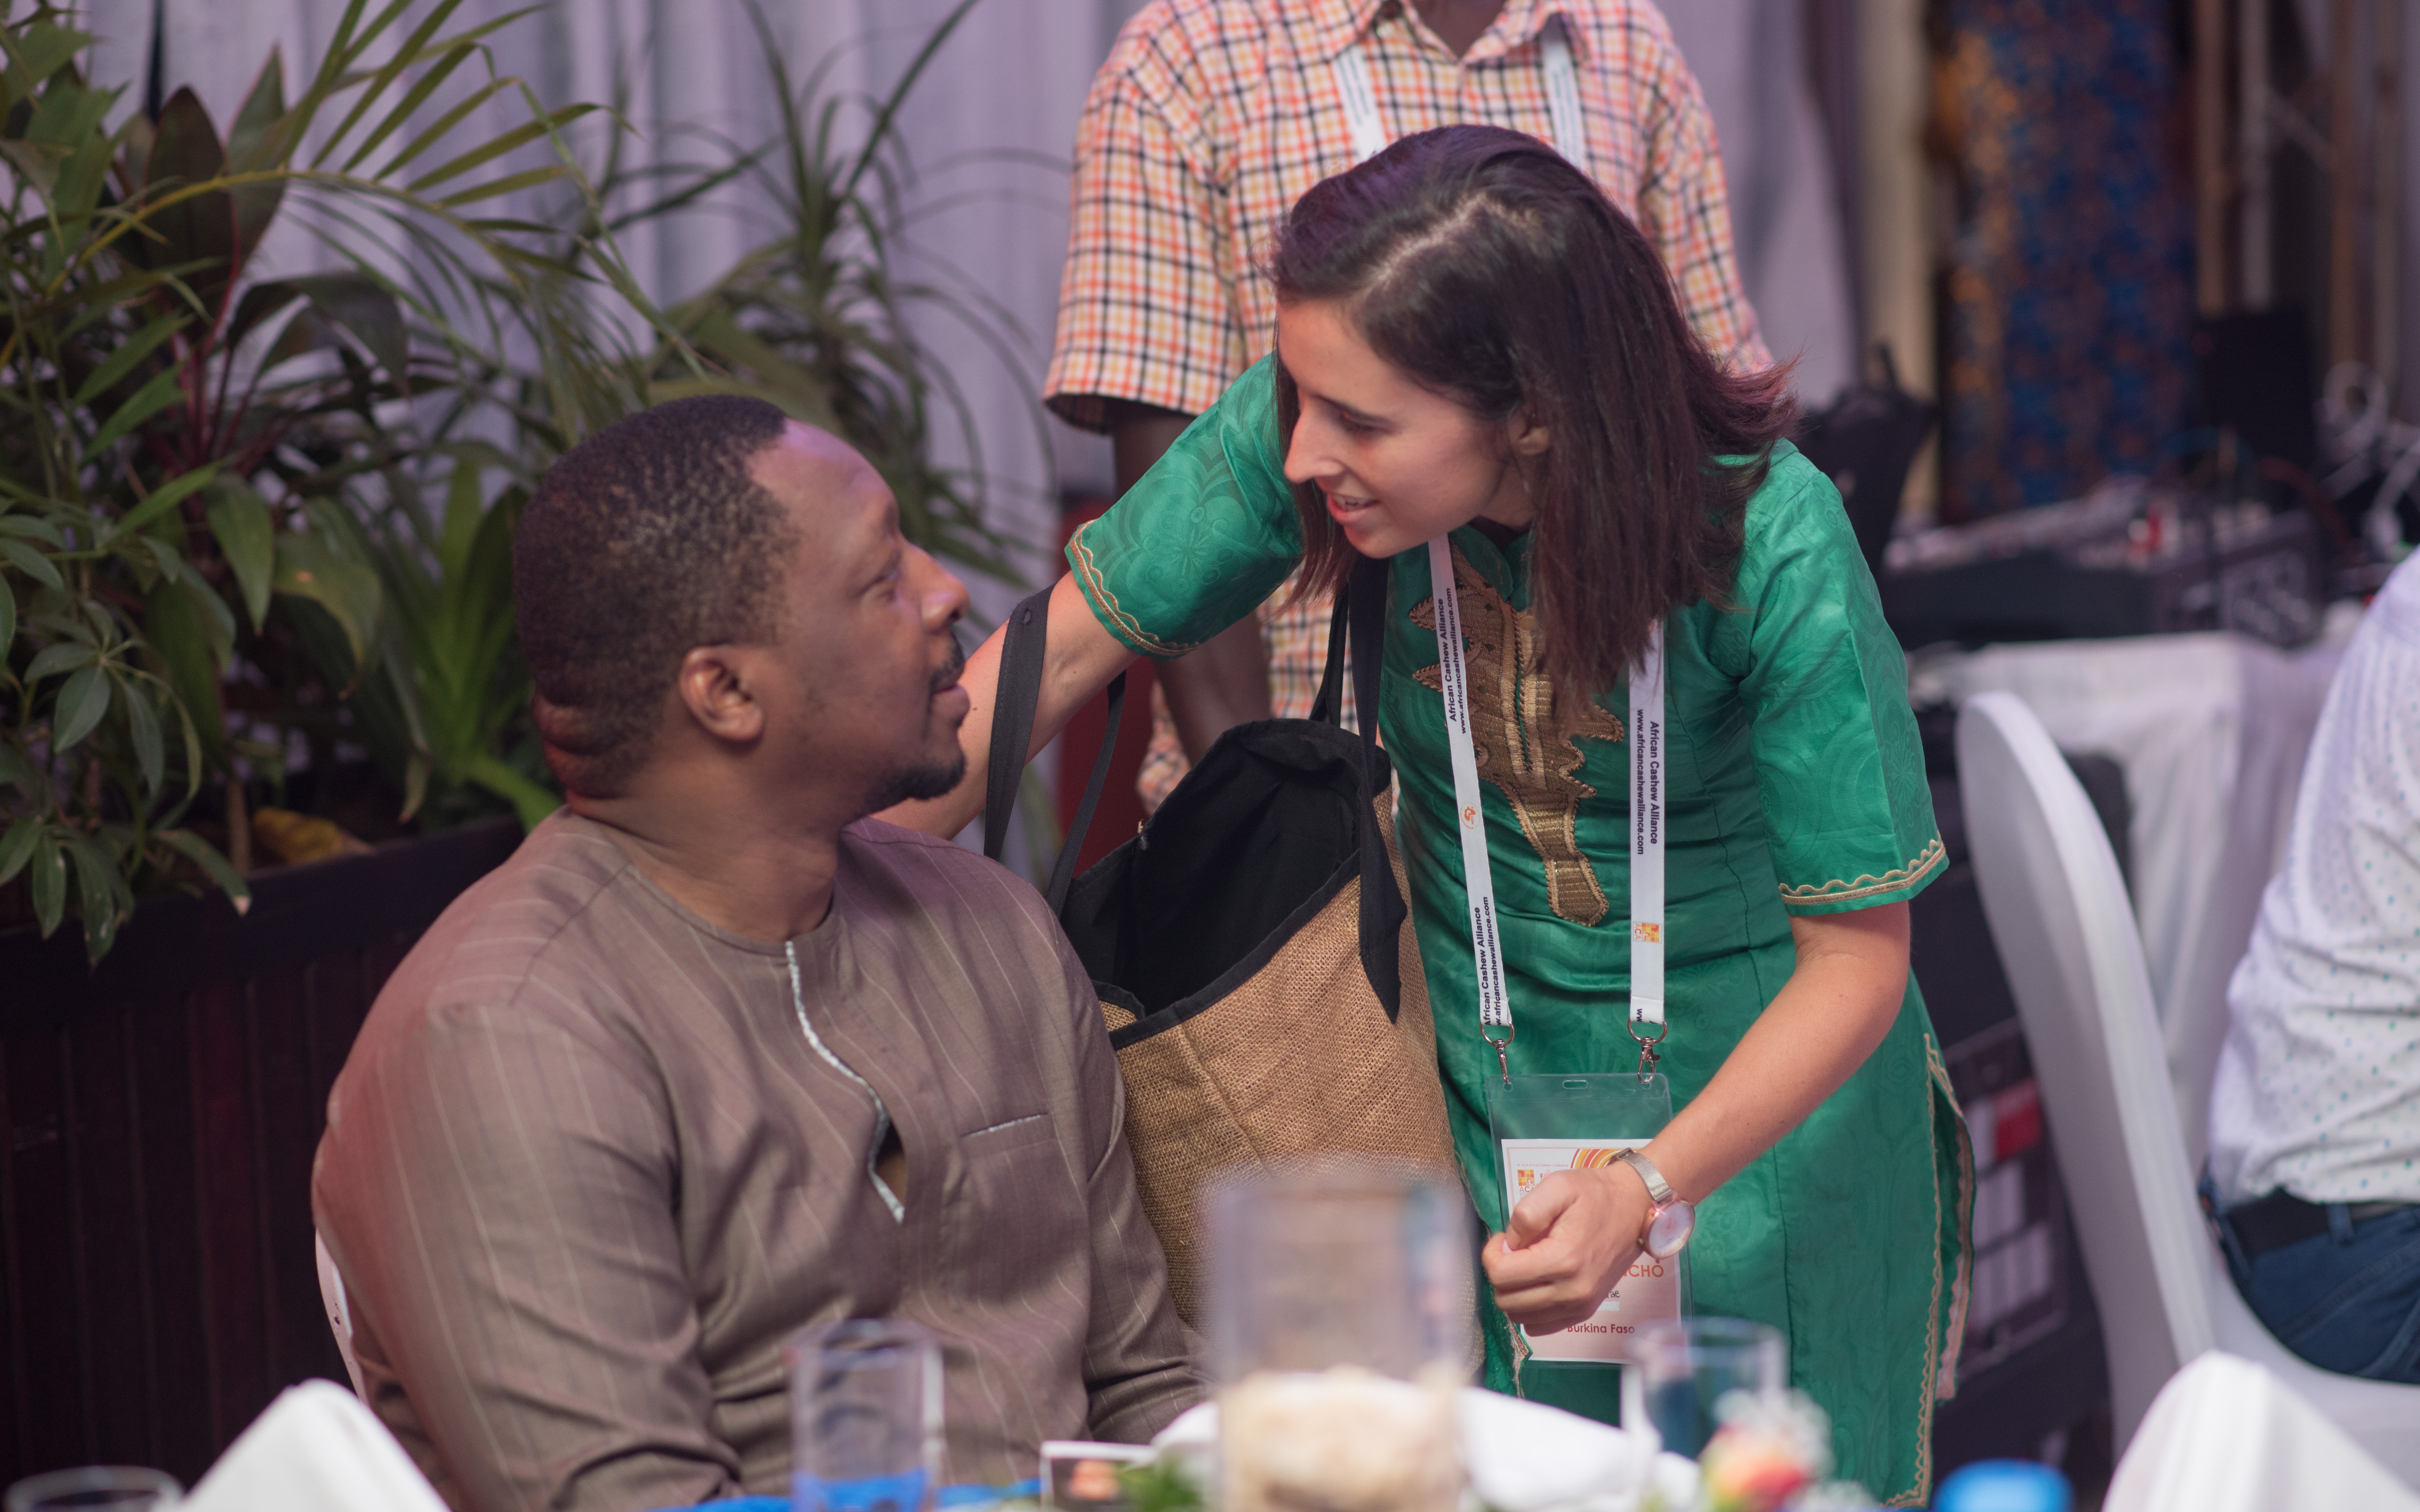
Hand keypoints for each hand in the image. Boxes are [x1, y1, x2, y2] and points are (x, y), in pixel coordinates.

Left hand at [1481, 1163, 1649, 1333]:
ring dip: (1513, 1292)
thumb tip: (1507, 1246)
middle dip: (1500, 1273)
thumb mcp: (1558, 1186)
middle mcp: (1572, 1291)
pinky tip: (1536, 1283)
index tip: (1503, 1238)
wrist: (1634, 1208)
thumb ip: (1527, 1215)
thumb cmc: (1595, 1195)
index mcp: (1563, 1260)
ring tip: (1526, 1265)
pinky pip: (1539, 1327)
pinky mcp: (1584, 1312)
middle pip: (1506, 1300)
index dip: (1491, 1254)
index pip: (1501, 1276)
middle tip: (1514, 1250)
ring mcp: (1580, 1306)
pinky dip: (1529, 1309)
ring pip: (1520, 1317)